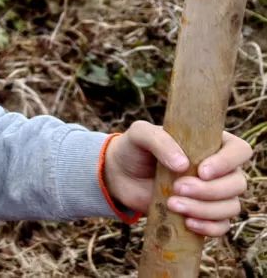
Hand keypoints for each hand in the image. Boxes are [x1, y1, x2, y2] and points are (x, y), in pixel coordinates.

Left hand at [104, 120, 252, 236]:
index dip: (228, 162)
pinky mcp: (205, 214)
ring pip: (231, 206)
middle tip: (178, 187)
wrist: (121, 174)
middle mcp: (220, 168)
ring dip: (205, 209)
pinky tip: (187, 222)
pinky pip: (222, 226)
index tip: (202, 170)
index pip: (240, 150)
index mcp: (212, 143)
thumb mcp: (140, 134)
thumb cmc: (135, 148)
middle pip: (237, 183)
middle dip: (209, 190)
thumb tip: (182, 164)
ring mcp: (215, 193)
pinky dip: (209, 227)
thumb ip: (159, 140)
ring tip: (172, 204)